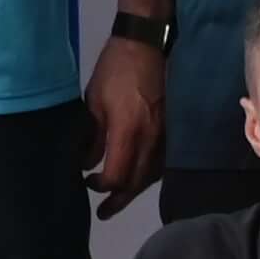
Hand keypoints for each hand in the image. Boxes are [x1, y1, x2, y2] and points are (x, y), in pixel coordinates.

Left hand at [85, 32, 166, 207]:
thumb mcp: (93, 103)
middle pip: (137, 182)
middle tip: (103, 212)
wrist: (147, 45)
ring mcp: (166, 135)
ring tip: (118, 200)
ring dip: (134, 190)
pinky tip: (137, 179)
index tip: (88, 184)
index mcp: (129, 132)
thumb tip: (87, 164)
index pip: (118, 176)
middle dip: (119, 199)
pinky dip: (147, 175)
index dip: (103, 187)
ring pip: (152, 175)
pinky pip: (161, 162)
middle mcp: (152, 139)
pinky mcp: (173, 129)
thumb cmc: (114, 71)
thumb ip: (92, 138)